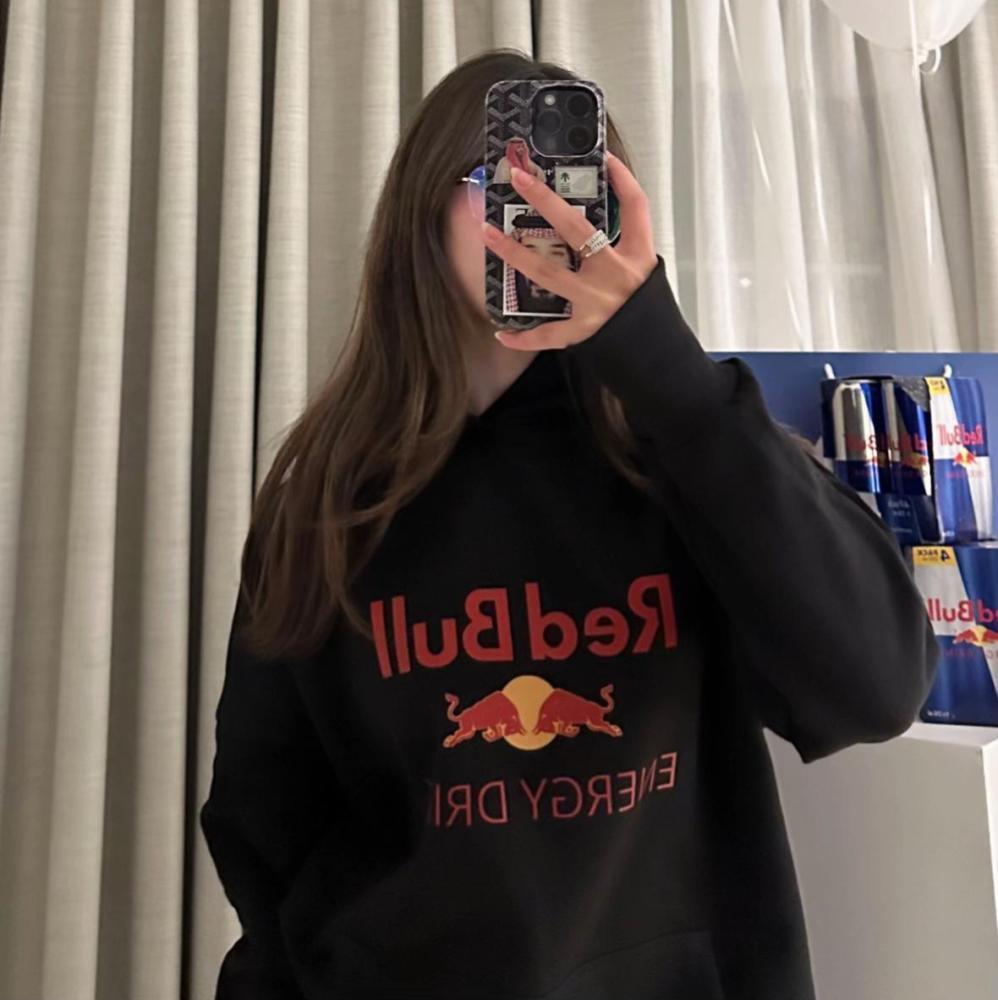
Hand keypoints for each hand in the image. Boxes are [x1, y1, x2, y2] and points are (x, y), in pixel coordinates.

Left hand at [479, 151, 657, 350]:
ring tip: (488, 234)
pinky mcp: (583, 332)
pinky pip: (547, 334)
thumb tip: (595, 202)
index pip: (635, 209)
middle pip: (577, 232)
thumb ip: (624, 240)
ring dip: (515, 253)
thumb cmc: (644, 307)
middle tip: (520, 179)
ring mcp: (596, 304)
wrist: (654, 351)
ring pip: (549, 274)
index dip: (622, 180)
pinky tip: (502, 332)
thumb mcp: (644, 268)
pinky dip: (524, 337)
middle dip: (546, 202)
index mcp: (636, 256)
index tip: (605, 158)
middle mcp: (615, 276)